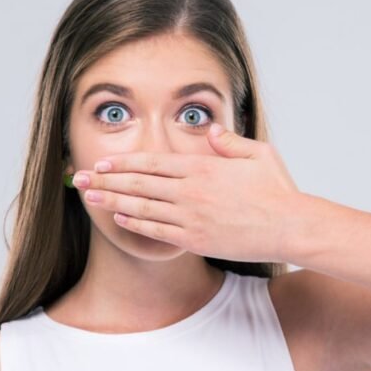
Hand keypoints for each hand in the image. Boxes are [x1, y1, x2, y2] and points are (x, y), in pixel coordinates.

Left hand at [71, 122, 302, 262]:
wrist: (290, 227)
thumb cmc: (278, 190)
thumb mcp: (258, 154)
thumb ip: (230, 141)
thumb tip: (212, 130)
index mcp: (202, 166)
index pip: (152, 162)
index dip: (123, 162)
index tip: (102, 162)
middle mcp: (190, 191)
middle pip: (139, 183)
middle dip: (106, 180)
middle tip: (81, 179)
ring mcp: (191, 217)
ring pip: (142, 207)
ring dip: (113, 201)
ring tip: (90, 197)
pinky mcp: (196, 240)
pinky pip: (158, 231)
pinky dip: (136, 223)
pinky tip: (119, 217)